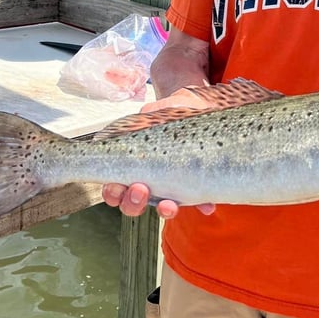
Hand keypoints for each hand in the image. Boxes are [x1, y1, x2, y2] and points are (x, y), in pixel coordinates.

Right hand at [101, 87, 216, 218]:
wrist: (197, 108)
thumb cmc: (170, 113)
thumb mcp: (151, 113)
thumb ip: (141, 120)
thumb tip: (141, 121)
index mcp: (131, 167)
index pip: (113, 190)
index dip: (113, 193)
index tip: (117, 185)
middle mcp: (147, 182)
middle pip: (131, 205)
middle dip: (133, 202)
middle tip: (140, 188)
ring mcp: (170, 187)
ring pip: (161, 208)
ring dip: (164, 209)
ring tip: (169, 204)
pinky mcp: (194, 187)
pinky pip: (197, 202)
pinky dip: (201, 206)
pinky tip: (206, 206)